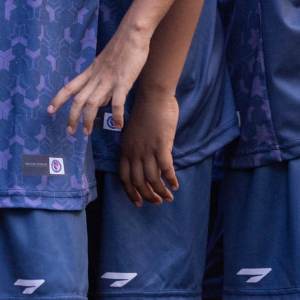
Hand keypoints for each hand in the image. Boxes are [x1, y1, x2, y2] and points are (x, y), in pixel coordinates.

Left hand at [49, 27, 149, 135]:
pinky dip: (116, 115)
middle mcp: (95, 78)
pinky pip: (117, 103)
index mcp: (90, 72)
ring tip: (86, 133)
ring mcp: (108, 80)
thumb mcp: (105, 65)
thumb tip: (102, 102)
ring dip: (87, 120)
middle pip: (77, 100)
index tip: (49, 110)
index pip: (69, 87)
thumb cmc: (121, 48)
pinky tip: (118, 125)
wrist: (131, 34)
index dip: (58, 99)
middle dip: (71, 117)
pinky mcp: (122, 82)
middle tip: (70, 132)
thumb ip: (102, 83)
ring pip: (92, 104)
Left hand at [118, 90, 179, 206]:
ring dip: (160, 191)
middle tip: (157, 202)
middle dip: (147, 195)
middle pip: (138, 182)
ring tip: (168, 197)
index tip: (138, 202)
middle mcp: (134, 152)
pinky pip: (165, 169)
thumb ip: (136, 149)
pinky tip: (175, 185)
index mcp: (125, 149)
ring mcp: (147, 149)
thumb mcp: (133, 133)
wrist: (153, 97)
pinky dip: (170, 179)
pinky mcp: (160, 145)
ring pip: (152, 178)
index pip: (124, 177)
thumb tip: (145, 165)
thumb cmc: (145, 113)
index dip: (130, 192)